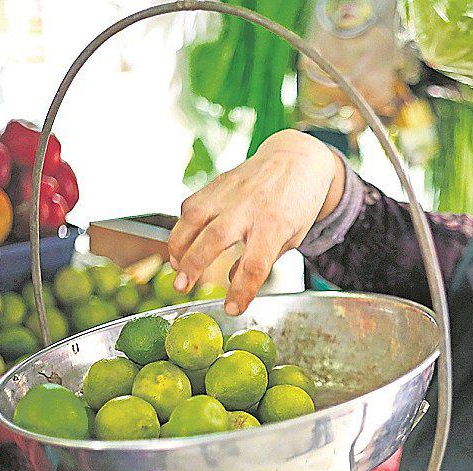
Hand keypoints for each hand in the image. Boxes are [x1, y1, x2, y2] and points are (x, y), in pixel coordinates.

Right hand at [168, 129, 344, 314]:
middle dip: (195, 265)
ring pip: (194, 217)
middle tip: (182, 287)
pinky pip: (192, 204)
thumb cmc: (297, 205)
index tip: (231, 309)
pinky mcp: (218, 183)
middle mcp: (251, 206)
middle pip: (216, 238)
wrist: (297, 160)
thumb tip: (232, 282)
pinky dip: (181, 225)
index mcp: (276, 225)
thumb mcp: (292, 238)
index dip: (242, 290)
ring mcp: (232, 192)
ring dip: (178, 245)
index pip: (256, 264)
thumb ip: (263, 261)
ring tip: (175, 267)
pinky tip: (181, 242)